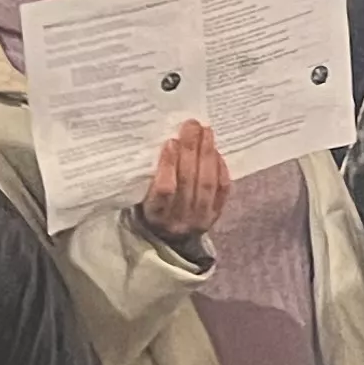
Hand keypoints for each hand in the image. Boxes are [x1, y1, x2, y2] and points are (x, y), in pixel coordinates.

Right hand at [139, 120, 228, 241]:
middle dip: (191, 150)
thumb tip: (167, 142)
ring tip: (205, 132)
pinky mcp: (216, 215)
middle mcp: (179, 220)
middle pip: (188, 181)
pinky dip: (220, 167)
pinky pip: (222, 189)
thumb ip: (149, 176)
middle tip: (191, 126)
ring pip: (207, 183)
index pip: (164, 190)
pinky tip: (215, 151)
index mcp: (154, 215)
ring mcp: (200, 219)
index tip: (170, 142)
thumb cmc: (150, 208)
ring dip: (207, 154)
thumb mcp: (141, 196)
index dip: (168, 165)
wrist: (168, 238)